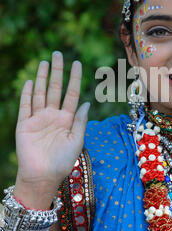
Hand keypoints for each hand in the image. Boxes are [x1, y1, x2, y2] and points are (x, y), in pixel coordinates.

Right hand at [15, 51, 89, 197]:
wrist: (43, 177)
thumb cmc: (63, 162)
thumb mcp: (77, 140)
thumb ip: (80, 121)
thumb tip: (88, 102)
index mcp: (67, 119)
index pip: (72, 94)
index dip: (74, 78)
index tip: (77, 63)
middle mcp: (52, 116)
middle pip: (54, 88)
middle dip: (57, 72)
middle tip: (58, 54)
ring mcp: (38, 119)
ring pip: (40, 93)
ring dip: (41, 78)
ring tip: (44, 62)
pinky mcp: (24, 125)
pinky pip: (25, 106)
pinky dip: (26, 94)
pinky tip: (29, 81)